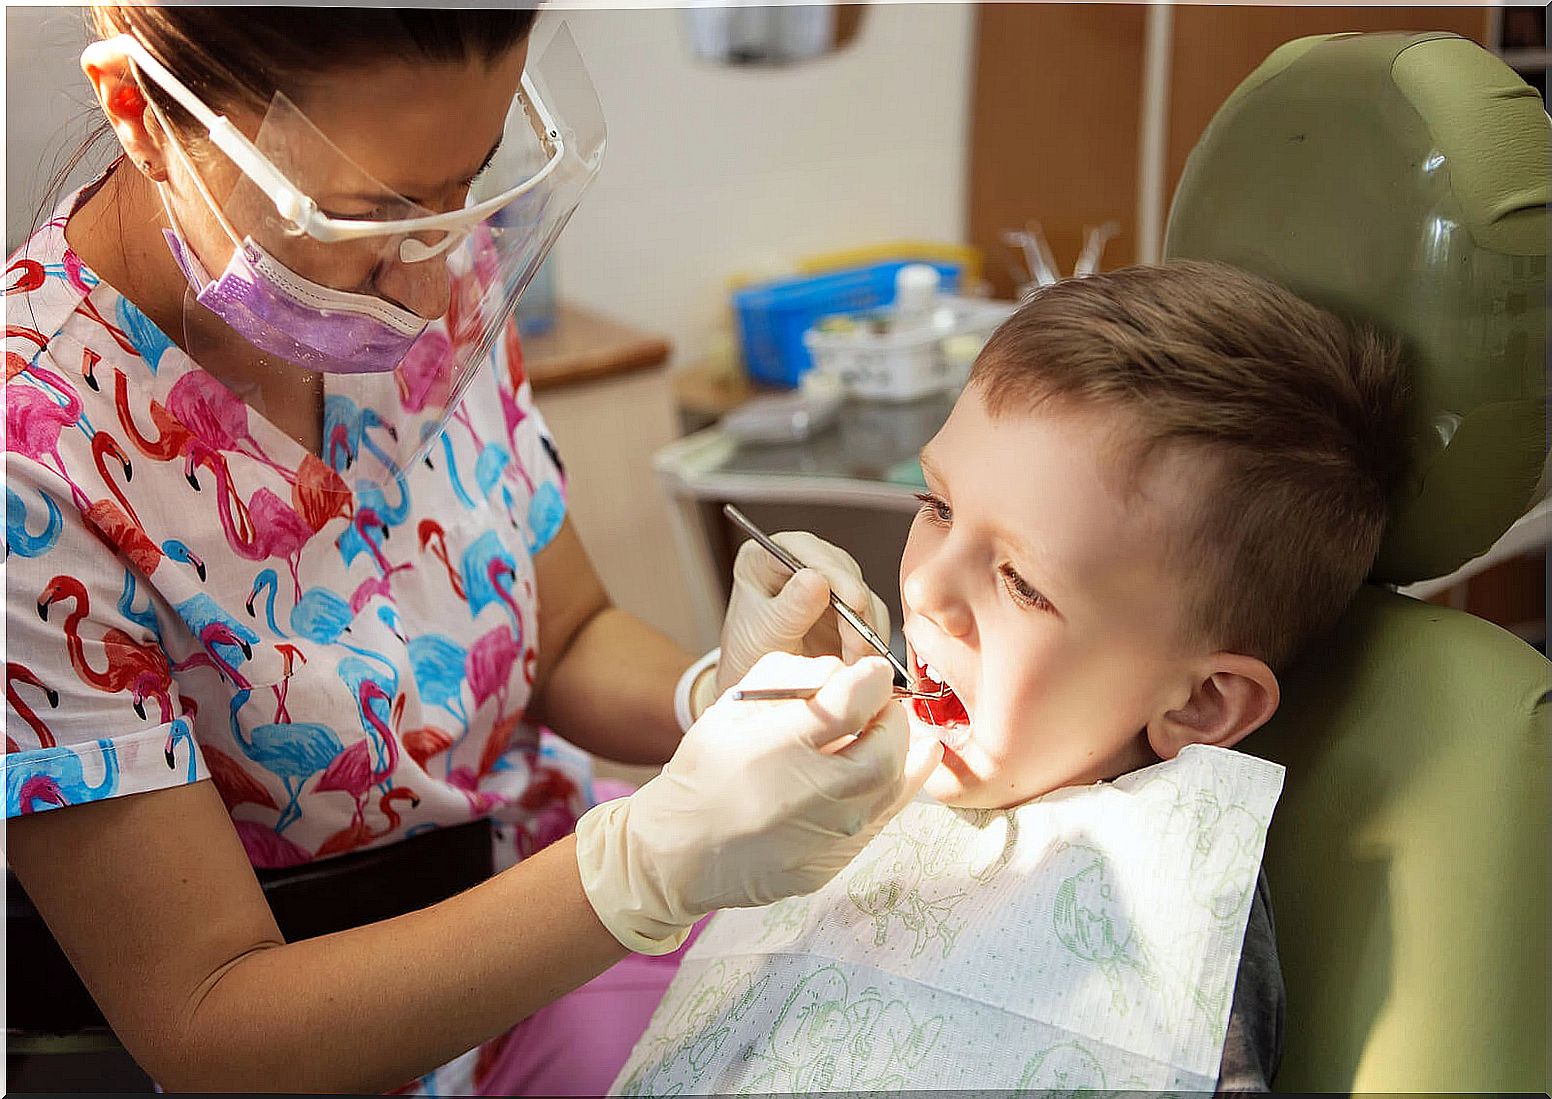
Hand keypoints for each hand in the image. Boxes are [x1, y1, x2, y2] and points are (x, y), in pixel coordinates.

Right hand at [575, 653, 941, 952]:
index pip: (850, 704)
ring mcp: (823, 838)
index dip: (873, 679)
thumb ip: (788, 676)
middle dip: (891, 718)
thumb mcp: (731, 709)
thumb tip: (844, 671)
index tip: (873, 672)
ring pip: (893, 788)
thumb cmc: (704, 773)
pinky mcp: (830, 865)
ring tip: (889, 733)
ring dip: (901, 752)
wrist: (678, 854)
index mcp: (774, 748)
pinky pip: (877, 821)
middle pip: (883, 748)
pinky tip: (887, 770)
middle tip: (879, 706)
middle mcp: (806, 796)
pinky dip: (890, 789)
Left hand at [717, 531, 890, 693]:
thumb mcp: (766, 635)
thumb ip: (791, 608)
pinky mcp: (845, 604)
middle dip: (853, 606)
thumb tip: (817, 579)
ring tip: (854, 658)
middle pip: (839, 568)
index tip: (852, 600)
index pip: (803, 549)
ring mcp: (824, 582)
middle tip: (858, 640)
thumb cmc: (750, 655)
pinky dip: (870, 636)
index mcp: (764, 558)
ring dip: (864, 626)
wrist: (762, 687)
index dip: (831, 571)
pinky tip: (860, 657)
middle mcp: (797, 563)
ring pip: (859, 590)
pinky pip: (870, 613)